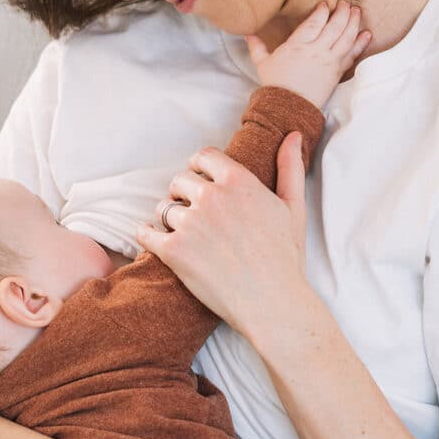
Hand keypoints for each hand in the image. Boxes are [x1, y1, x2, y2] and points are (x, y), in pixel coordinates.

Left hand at [138, 135, 312, 343]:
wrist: (273, 303)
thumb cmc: (285, 258)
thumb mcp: (293, 208)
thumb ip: (289, 168)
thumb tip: (292, 135)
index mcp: (238, 181)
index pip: (203, 157)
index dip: (199, 169)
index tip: (201, 183)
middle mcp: (211, 197)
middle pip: (179, 180)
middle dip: (183, 194)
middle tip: (192, 213)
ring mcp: (190, 223)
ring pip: (163, 208)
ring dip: (168, 218)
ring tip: (182, 233)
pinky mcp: (173, 251)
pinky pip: (145, 233)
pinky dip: (146, 236)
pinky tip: (155, 241)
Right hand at [247, 0, 370, 109]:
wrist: (287, 109)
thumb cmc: (275, 86)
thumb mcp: (262, 64)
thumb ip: (257, 46)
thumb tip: (247, 33)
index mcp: (297, 45)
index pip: (315, 21)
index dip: (322, 10)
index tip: (325, 4)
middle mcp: (316, 50)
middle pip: (335, 25)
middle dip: (342, 11)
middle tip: (345, 4)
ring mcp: (329, 61)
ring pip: (347, 36)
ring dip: (354, 22)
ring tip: (356, 12)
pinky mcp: (337, 72)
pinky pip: (352, 55)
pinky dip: (361, 43)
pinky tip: (367, 34)